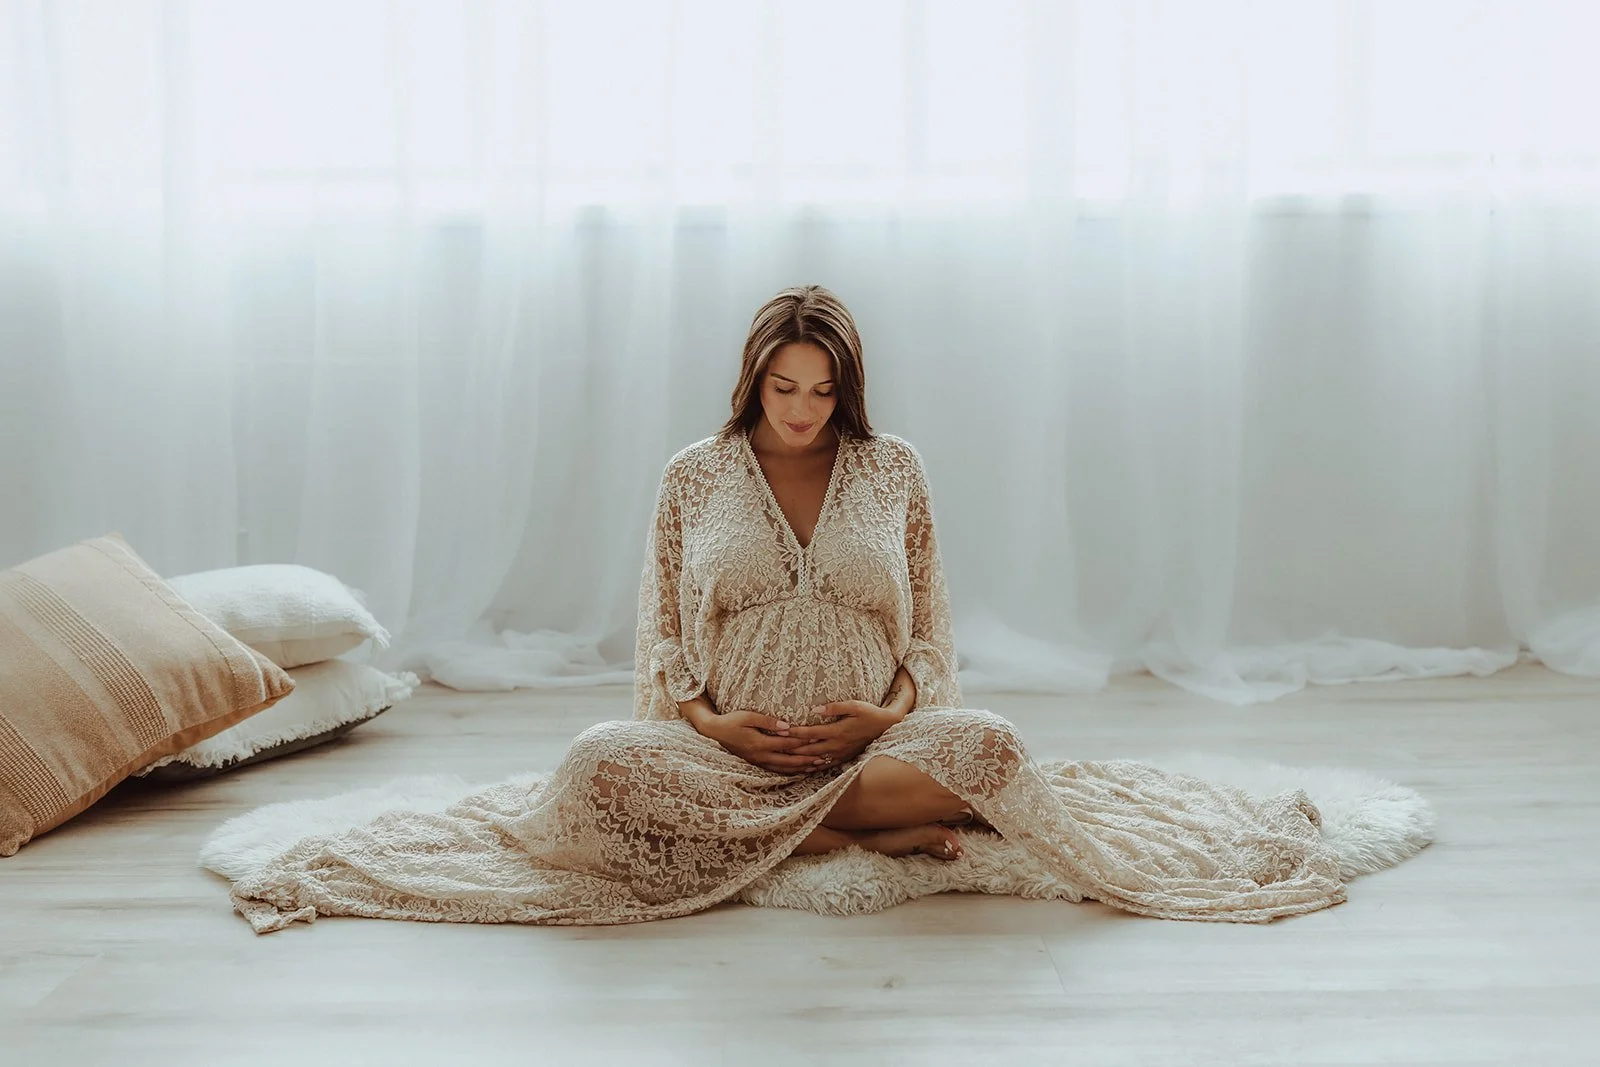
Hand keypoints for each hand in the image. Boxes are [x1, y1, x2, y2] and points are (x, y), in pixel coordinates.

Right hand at [705, 710, 818, 774]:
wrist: (715, 733)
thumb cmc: (731, 721)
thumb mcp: (748, 716)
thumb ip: (768, 721)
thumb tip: (787, 726)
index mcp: (760, 743)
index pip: (786, 743)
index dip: (802, 741)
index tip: (817, 738)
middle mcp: (760, 756)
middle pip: (788, 760)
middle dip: (807, 759)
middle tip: (824, 758)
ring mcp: (758, 761)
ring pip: (784, 768)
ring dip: (801, 767)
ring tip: (816, 766)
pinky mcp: (756, 763)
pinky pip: (776, 770)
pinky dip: (790, 771)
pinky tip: (799, 770)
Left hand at [784, 701, 901, 769]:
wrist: (885, 726)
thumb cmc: (869, 712)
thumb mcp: (854, 705)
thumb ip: (834, 707)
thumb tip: (815, 710)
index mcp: (838, 731)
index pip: (811, 733)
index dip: (795, 732)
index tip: (781, 730)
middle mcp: (837, 745)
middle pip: (809, 749)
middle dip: (792, 747)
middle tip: (775, 746)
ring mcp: (841, 753)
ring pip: (815, 759)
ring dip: (800, 759)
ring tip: (784, 758)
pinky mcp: (844, 757)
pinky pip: (826, 765)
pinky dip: (813, 766)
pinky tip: (804, 767)